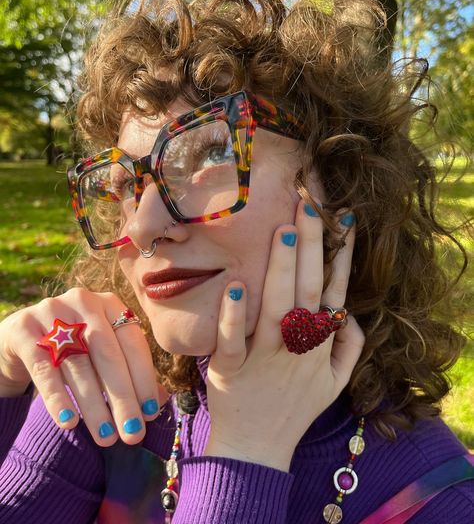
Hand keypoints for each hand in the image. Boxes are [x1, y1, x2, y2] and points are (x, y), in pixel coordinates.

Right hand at [0, 288, 167, 445]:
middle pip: (108, 354)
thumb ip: (130, 372)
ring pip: (78, 364)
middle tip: (132, 433)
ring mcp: (51, 311)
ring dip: (94, 405)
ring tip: (106, 436)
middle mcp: (84, 302)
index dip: (144, 379)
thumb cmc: (73, 348)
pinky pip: (44, 368)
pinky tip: (69, 422)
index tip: (151, 414)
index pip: (133, 342)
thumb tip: (160, 403)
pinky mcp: (23, 329)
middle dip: (123, 397)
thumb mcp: (102, 355)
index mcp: (110, 304)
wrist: (21, 337)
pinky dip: (58, 397)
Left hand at [204, 199, 364, 471]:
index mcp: (319, 345)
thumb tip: (350, 314)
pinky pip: (233, 340)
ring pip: (276, 308)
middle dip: (310, 247)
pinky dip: (234, 315)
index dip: (340, 256)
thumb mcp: (336, 384)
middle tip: (308, 206)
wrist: (257, 452)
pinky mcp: (230, 370)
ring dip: (281, 270)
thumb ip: (349, 347)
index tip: (343, 220)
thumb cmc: (294, 410)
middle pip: (307, 290)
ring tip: (284, 232)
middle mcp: (296, 347)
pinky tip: (236, 285)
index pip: (334, 292)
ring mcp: (264, 357)